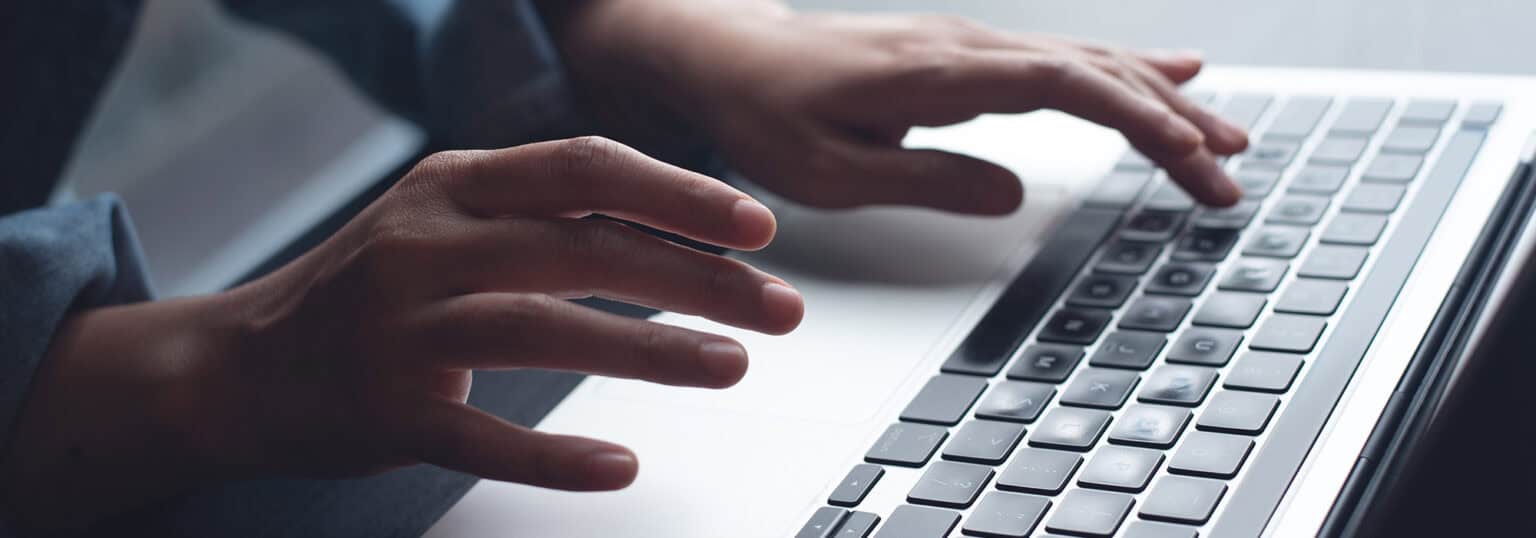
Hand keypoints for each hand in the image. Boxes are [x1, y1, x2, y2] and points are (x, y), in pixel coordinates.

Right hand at [0, 137, 803, 530]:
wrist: (237, 366)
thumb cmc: (367, 290)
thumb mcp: (441, 217)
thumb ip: (538, 209)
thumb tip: (672, 219)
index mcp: (451, 184)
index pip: (585, 168)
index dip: (679, 195)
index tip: (756, 227)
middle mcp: (424, 243)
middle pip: (585, 248)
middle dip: (697, 278)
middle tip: (777, 309)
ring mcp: (400, 327)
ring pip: (547, 329)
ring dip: (652, 352)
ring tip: (730, 367)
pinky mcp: (385, 410)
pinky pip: (484, 433)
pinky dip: (558, 454)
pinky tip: (621, 463)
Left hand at [549, 2, 1248, 213]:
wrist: (719, 58)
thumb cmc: (761, 114)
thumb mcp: (828, 171)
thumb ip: (924, 180)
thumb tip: (1014, 193)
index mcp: (936, 72)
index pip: (1065, 85)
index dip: (1138, 120)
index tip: (1192, 160)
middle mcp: (963, 45)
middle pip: (1094, 70)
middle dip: (1172, 119)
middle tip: (1232, 173)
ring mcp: (966, 45)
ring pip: (1085, 62)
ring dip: (1160, 97)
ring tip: (1225, 135)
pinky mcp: (962, 56)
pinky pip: (1059, 59)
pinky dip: (1121, 71)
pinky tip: (1167, 73)